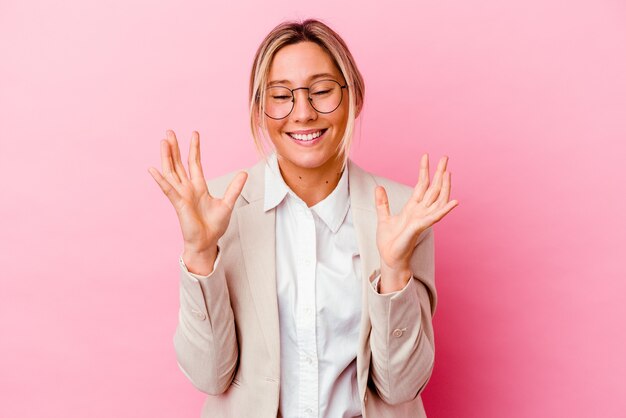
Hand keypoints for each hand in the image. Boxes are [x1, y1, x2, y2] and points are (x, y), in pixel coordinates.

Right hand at [148, 130, 246, 254]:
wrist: (207, 243)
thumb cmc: (214, 226)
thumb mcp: (228, 203)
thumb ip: (234, 188)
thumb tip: (244, 173)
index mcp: (199, 187)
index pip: (194, 163)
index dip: (194, 148)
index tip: (194, 133)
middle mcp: (188, 189)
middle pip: (179, 164)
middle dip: (175, 148)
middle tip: (169, 131)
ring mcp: (181, 195)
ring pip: (171, 172)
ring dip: (167, 157)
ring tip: (163, 141)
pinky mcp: (178, 204)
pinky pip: (168, 189)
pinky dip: (160, 179)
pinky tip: (153, 169)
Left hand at [375, 154, 457, 290]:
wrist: (389, 257)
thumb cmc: (389, 241)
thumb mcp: (383, 217)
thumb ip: (382, 203)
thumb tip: (378, 187)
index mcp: (412, 207)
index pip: (421, 185)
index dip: (424, 171)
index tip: (426, 156)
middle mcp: (421, 211)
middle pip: (433, 188)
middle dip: (439, 173)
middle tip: (445, 157)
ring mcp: (423, 219)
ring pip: (438, 199)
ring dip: (444, 186)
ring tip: (449, 172)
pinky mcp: (421, 227)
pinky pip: (436, 217)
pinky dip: (445, 209)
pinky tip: (454, 201)